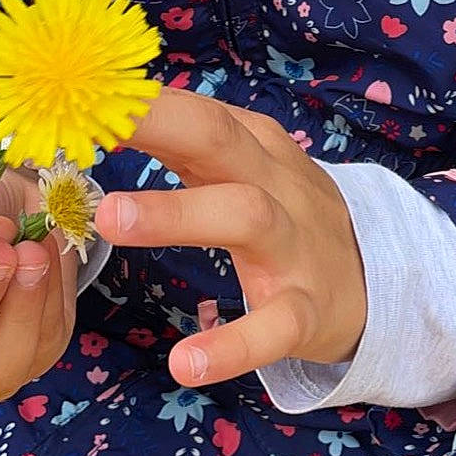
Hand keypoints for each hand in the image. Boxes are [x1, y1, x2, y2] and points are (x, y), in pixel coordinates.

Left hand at [94, 94, 367, 388]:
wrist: (379, 281)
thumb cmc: (287, 217)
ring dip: (176, 213)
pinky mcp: (306, 311)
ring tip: (109, 220)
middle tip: (88, 125)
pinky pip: (273, 327)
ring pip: (243, 216)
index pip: (193, 109)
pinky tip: (185, 363)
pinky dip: (232, 344)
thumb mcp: (246, 170)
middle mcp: (274, 184)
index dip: (136, 101)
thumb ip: (186, 141)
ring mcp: (294, 246)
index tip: (76, 92)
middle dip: (155, 125)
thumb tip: (105, 112)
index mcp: (254, 146)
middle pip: (218, 139)